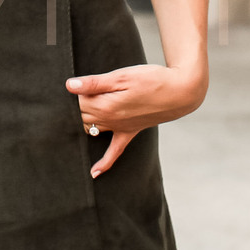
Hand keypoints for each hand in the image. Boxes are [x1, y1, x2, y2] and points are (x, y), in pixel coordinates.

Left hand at [66, 62, 207, 177]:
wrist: (179, 91)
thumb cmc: (151, 79)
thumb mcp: (121, 76)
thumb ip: (94, 83)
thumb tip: (70, 85)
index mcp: (106, 106)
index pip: (78, 101)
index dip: (78, 90)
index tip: (82, 81)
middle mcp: (111, 121)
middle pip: (82, 115)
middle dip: (78, 104)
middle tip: (84, 90)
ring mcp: (120, 129)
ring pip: (91, 129)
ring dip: (83, 122)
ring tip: (75, 114)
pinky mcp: (130, 132)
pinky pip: (115, 152)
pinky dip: (104, 163)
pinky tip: (94, 173)